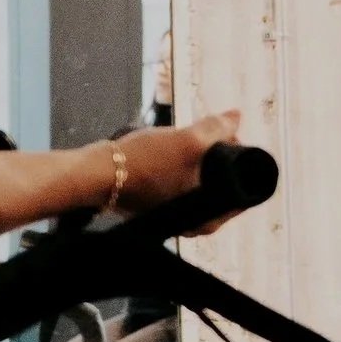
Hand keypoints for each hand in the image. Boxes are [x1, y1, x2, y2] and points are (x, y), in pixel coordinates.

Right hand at [111, 110, 240, 217]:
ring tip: (186, 143)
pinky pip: (182, 185)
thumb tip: (236, 117)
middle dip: (217, 158)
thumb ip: (216, 128)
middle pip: (222, 183)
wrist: (98, 173)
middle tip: (207, 136)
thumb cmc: (143, 162)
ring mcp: (177, 218)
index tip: (227, 136)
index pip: (241, 185)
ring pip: (201, 183)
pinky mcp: (161, 208)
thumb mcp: (187, 140)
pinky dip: (181, 170)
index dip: (238, 156)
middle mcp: (195, 224)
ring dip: (198, 162)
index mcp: (209, 219)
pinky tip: (171, 155)